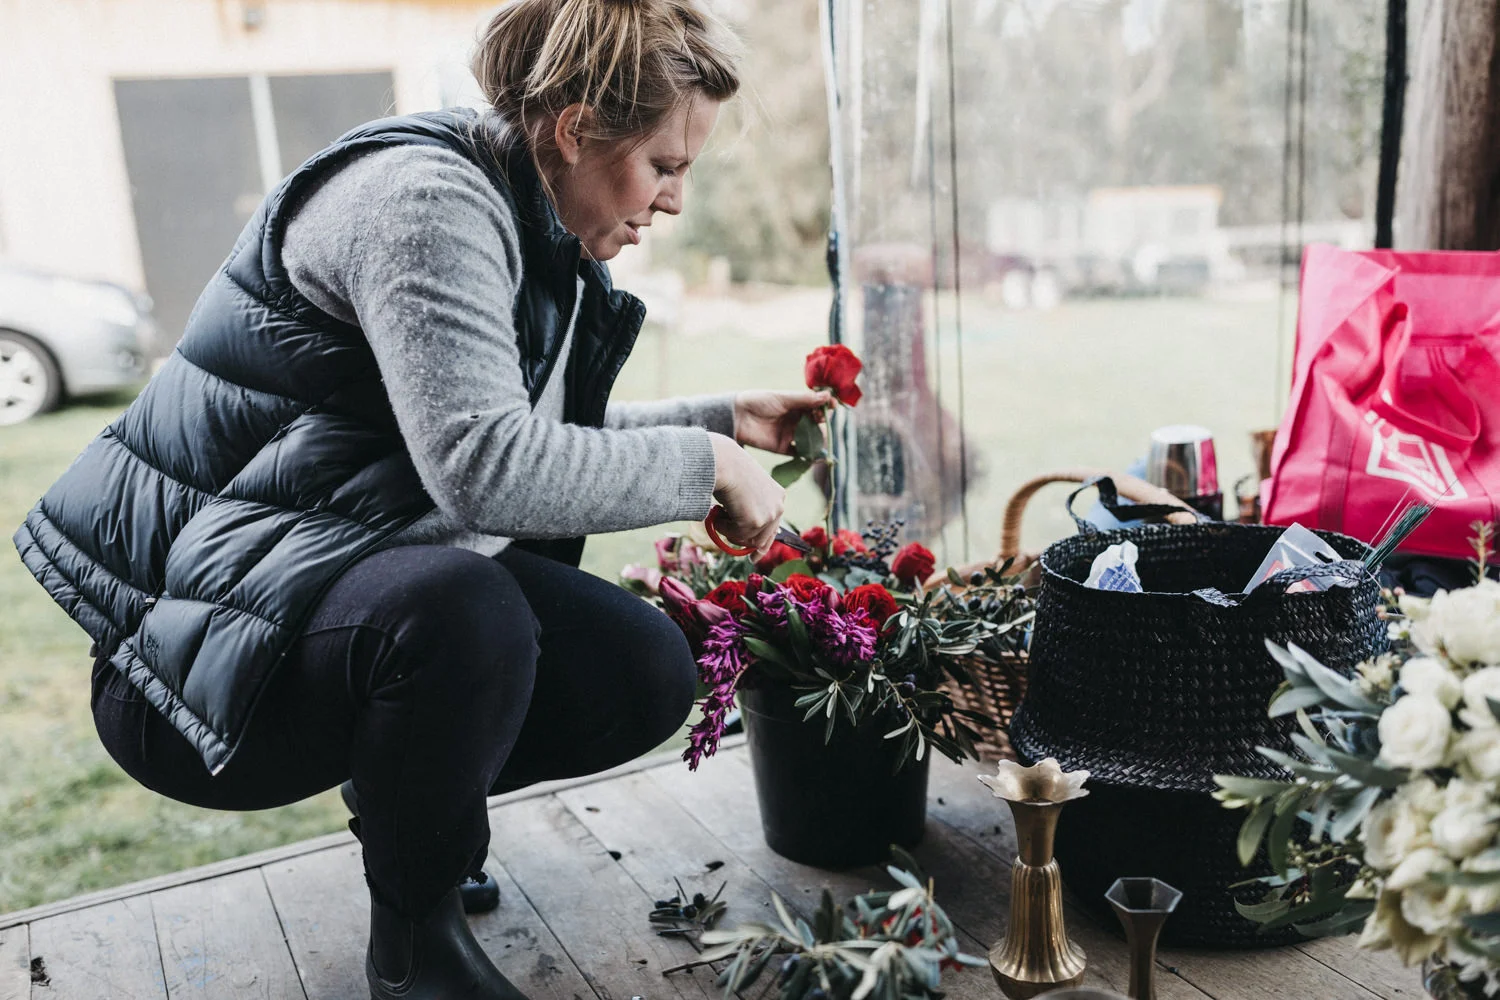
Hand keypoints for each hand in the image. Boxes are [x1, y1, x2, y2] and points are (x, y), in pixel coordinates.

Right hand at [708, 433, 786, 558]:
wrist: (723, 461)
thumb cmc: (729, 468)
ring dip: (728, 529)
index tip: (754, 556)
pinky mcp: (755, 522)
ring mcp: (768, 515)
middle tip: (739, 553)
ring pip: (745, 538)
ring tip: (718, 512)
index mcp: (778, 495)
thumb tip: (741, 529)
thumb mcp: (745, 488)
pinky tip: (717, 510)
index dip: (763, 544)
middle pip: (762, 539)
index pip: (774, 526)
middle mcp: (778, 506)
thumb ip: (749, 506)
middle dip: (746, 544)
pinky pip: (733, 534)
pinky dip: (721, 526)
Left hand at [733, 390, 831, 454]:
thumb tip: (827, 395)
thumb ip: (805, 400)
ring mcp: (790, 434)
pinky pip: (799, 453)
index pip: (816, 406)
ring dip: (818, 440)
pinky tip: (817, 456)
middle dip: (822, 423)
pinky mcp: (782, 448)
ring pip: (810, 439)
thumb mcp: (783, 398)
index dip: (825, 406)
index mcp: (796, 405)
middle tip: (820, 420)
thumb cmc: (759, 401)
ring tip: (821, 439)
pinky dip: (808, 456)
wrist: (737, 417)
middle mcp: (795, 420)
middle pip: (816, 424)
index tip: (832, 405)